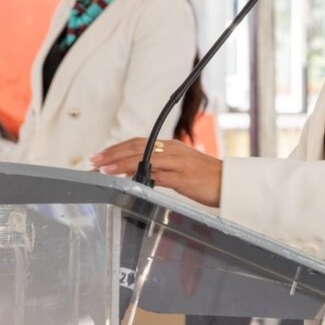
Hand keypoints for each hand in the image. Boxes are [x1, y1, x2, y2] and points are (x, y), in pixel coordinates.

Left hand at [92, 139, 221, 207]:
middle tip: (95, 160)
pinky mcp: (183, 177)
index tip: (101, 155)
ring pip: (144, 157)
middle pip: (137, 147)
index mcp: (171, 147)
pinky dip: (140, 173)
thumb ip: (161, 167)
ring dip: (120, 162)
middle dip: (113, 153)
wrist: (229, 182)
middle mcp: (172, 151)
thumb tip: (139, 172)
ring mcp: (178, 163)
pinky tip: (128, 178)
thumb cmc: (206, 177)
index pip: (138, 142)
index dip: (118, 148)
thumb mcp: (181, 168)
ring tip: (103, 168)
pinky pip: (158, 173)